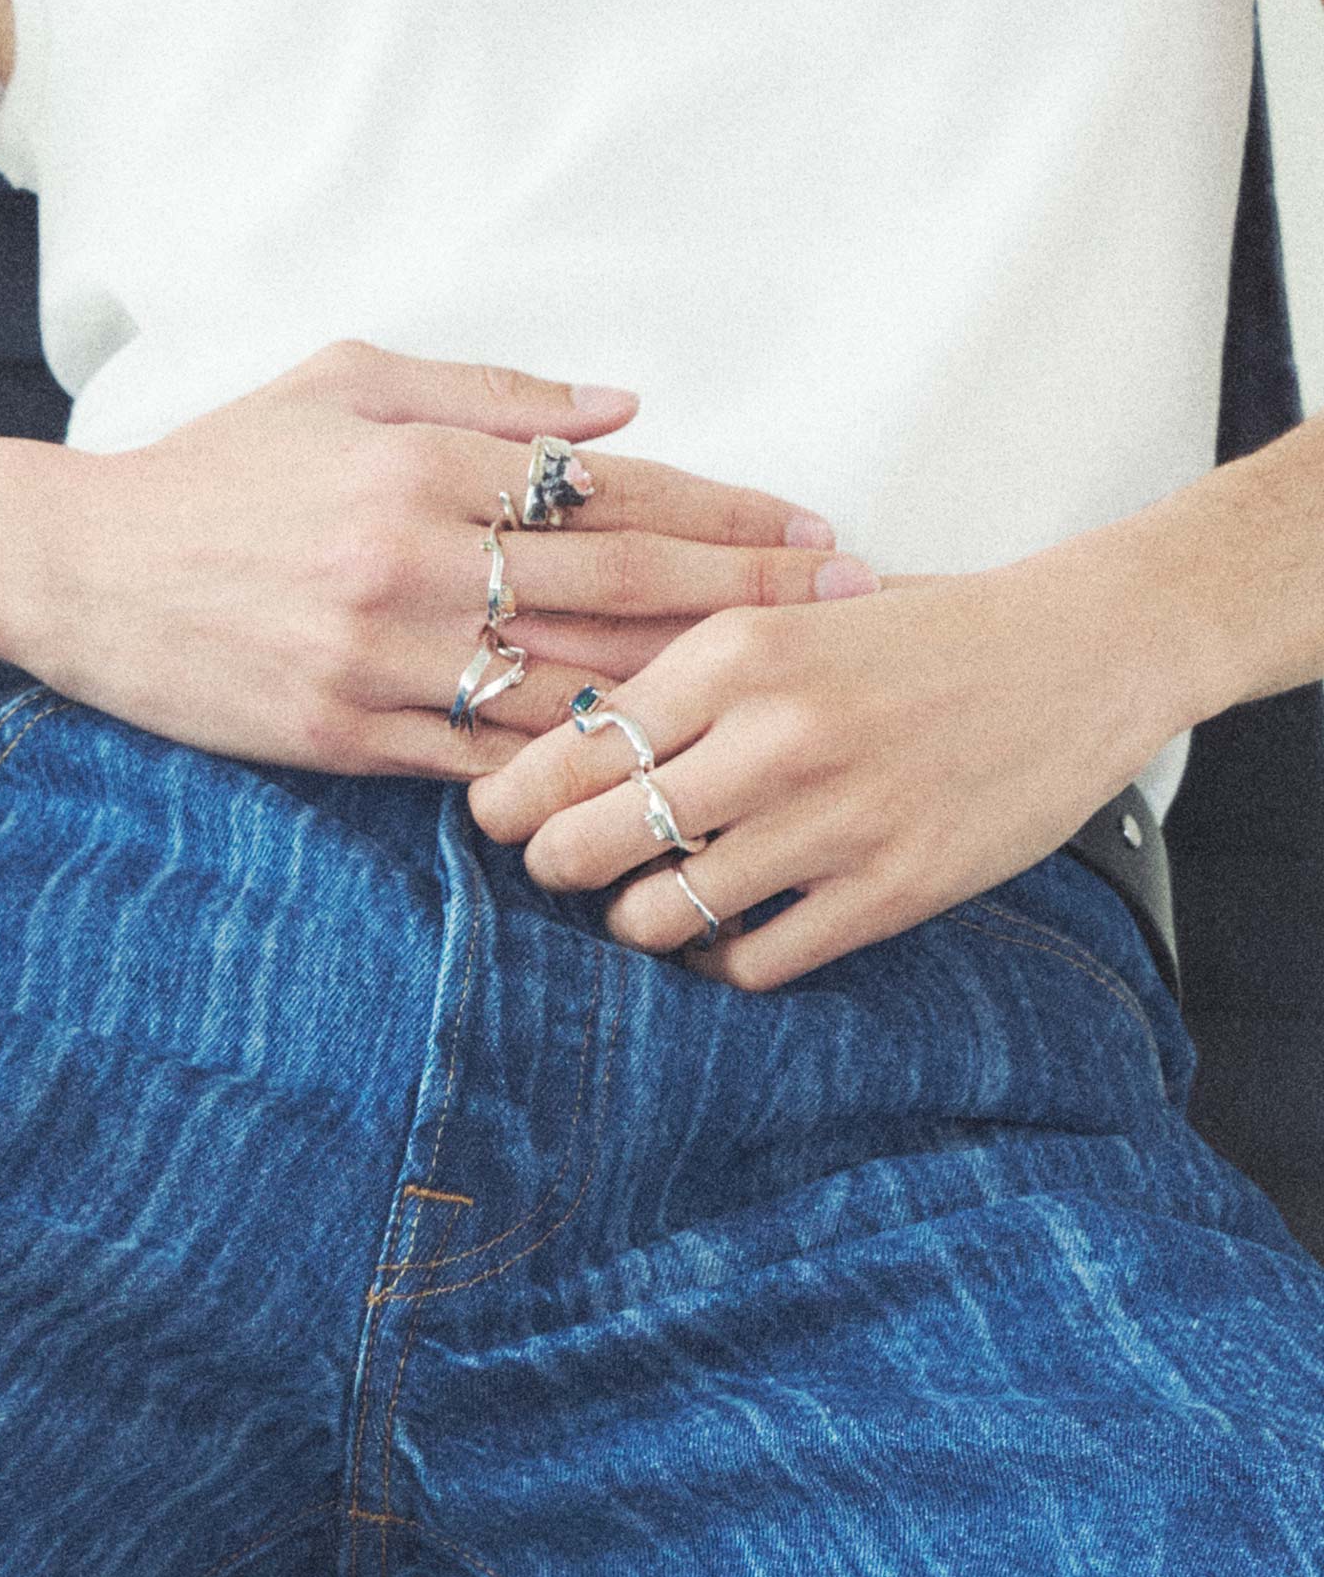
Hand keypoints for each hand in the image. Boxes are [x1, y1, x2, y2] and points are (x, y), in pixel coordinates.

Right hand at [6, 337, 873, 778]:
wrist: (78, 565)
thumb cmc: (219, 465)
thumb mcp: (344, 382)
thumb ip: (490, 395)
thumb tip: (629, 408)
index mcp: (425, 462)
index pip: (615, 489)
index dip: (727, 511)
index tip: (814, 529)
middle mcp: (416, 558)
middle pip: (622, 586)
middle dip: (751, 595)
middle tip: (855, 605)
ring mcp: (382, 657)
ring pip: (570, 683)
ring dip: (691, 692)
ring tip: (789, 699)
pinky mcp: (345, 736)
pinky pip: (485, 761)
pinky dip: (574, 767)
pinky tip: (656, 777)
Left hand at [464, 534, 1176, 989]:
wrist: (1082, 656)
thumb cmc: (926, 633)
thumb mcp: (793, 612)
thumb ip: (687, 665)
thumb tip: (561, 727)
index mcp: (737, 648)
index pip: (572, 745)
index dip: (513, 797)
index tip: (495, 816)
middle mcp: (773, 734)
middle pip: (588, 840)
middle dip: (553, 867)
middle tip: (559, 868)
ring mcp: (833, 820)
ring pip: (658, 915)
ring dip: (632, 923)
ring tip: (643, 906)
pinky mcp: (891, 890)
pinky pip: (752, 963)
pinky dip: (716, 965)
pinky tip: (722, 940)